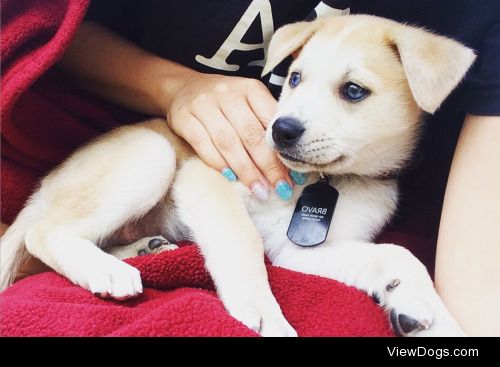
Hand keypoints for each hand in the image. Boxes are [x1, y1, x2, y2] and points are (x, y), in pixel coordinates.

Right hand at [164, 72, 293, 199]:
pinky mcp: (184, 117)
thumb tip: (289, 163)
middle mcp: (228, 94)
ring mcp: (204, 104)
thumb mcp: (249, 103)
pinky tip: (230, 177)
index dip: (282, 151)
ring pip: (228, 141)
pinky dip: (218, 163)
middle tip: (279, 188)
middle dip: (267, 165)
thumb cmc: (225, 102)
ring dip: (245, 170)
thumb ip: (266, 125)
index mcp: (250, 89)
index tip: (293, 175)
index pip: (270, 121)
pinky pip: (202, 144)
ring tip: (258, 190)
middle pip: (251, 134)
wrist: (183, 88)